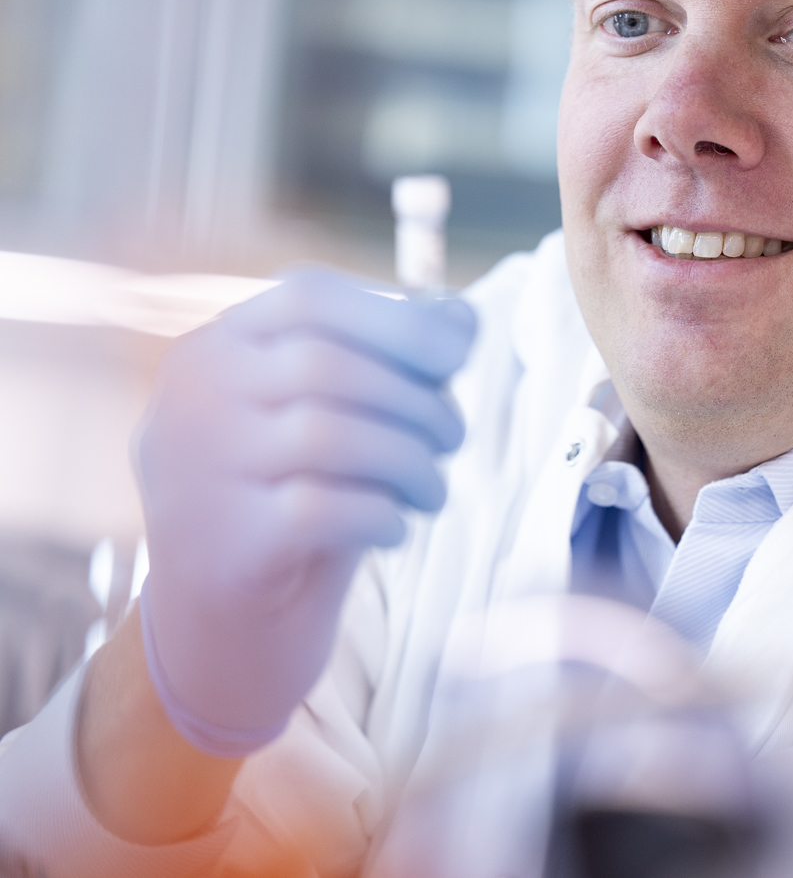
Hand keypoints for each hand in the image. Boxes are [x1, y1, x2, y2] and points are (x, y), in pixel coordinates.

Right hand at [132, 267, 475, 755]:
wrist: (216, 637)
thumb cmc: (288, 504)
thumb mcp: (331, 420)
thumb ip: (387, 365)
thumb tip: (463, 319)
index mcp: (212, 348)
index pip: (306, 294)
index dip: (396, 316)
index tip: (457, 355)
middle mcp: (190, 400)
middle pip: (326, 363)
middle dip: (414, 397)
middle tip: (453, 436)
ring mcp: (196, 473)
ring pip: (326, 434)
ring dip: (408, 458)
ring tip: (434, 488)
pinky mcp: (220, 548)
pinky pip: (321, 509)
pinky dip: (380, 512)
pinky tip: (396, 527)